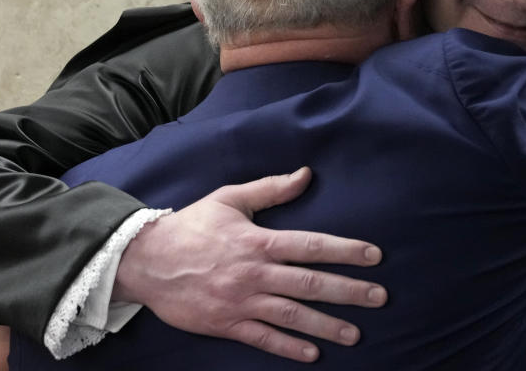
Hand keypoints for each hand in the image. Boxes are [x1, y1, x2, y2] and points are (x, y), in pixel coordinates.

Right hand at [112, 167, 386, 362]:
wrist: (146, 260)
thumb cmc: (192, 226)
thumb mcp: (230, 198)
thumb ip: (271, 188)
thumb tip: (307, 174)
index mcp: (258, 240)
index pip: (311, 245)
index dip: (346, 250)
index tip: (374, 256)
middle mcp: (254, 273)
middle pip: (310, 283)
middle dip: (348, 291)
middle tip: (379, 296)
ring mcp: (241, 301)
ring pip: (292, 315)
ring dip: (326, 325)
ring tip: (355, 333)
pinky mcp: (226, 323)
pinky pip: (263, 338)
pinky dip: (288, 347)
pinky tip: (312, 354)